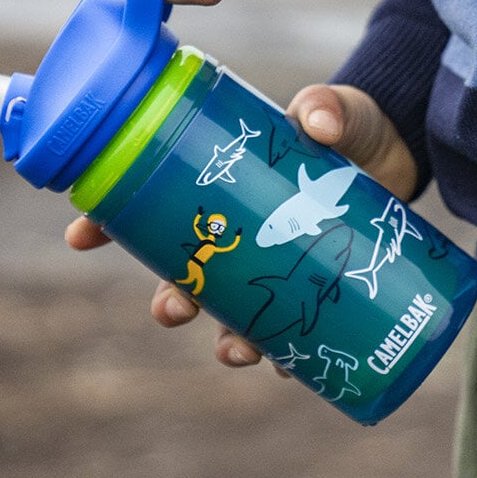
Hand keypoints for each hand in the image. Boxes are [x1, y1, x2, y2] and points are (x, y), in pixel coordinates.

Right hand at [64, 84, 415, 374]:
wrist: (396, 151)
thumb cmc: (346, 125)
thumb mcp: (335, 111)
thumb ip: (325, 108)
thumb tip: (315, 124)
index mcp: (218, 183)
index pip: (147, 204)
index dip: (107, 224)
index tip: (79, 237)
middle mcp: (235, 232)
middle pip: (184, 275)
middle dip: (171, 299)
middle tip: (172, 308)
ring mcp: (271, 264)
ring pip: (231, 315)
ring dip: (225, 339)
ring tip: (235, 351)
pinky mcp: (311, 289)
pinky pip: (289, 335)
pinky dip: (285, 357)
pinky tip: (288, 369)